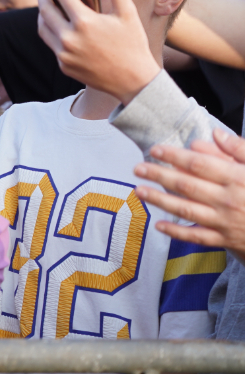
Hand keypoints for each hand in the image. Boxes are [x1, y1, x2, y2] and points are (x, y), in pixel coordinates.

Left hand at [36, 0, 159, 103]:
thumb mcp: (128, 13)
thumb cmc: (132, 45)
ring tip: (48, 4)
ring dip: (42, 13)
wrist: (133, 81)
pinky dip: (51, 31)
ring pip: (43, 27)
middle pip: (45, 9)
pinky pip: (51, 43)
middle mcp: (69, 38)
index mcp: (84, 22)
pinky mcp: (63, 65)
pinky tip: (58, 25)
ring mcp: (63, 54)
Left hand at [135, 129, 244, 257]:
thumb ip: (239, 150)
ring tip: (140, 191)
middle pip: (187, 185)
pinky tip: (159, 225)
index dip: (175, 156)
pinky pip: (197, 236)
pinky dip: (177, 232)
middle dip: (159, 175)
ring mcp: (225, 221)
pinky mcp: (226, 239)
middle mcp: (228, 200)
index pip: (199, 164)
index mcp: (236, 179)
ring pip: (187, 210)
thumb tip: (216, 133)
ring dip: (161, 201)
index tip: (156, 149)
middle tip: (138, 168)